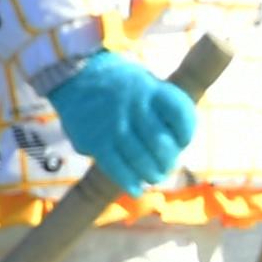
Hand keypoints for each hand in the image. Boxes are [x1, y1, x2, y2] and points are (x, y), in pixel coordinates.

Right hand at [50, 50, 197, 191]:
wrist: (75, 73)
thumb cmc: (120, 85)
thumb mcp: (145, 81)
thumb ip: (161, 107)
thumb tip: (178, 143)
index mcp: (151, 89)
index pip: (181, 114)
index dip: (186, 133)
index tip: (182, 141)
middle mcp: (135, 106)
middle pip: (161, 143)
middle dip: (169, 161)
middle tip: (167, 166)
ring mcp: (114, 124)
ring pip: (141, 159)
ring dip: (152, 174)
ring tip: (153, 177)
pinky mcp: (95, 140)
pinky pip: (116, 168)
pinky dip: (129, 182)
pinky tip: (136, 188)